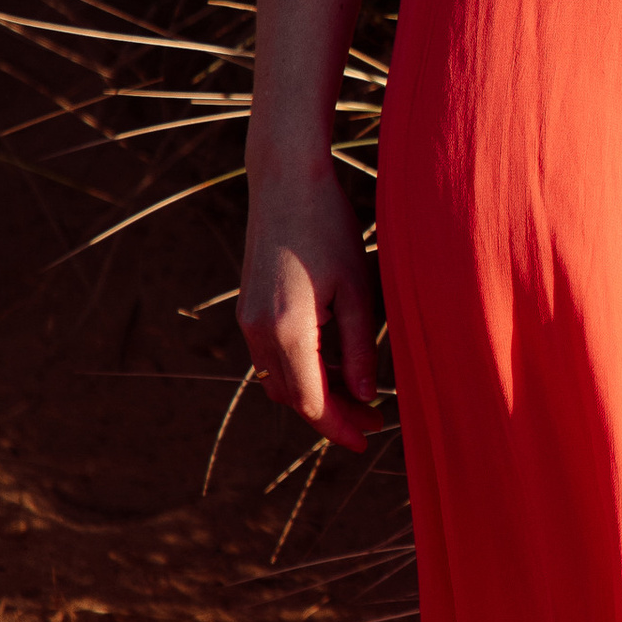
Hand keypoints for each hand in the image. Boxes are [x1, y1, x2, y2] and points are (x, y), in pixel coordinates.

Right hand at [238, 163, 377, 449]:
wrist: (285, 182)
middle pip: (292, 397)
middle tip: (375, 419)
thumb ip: (359, 349)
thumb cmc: (330, 228)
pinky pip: (271, 357)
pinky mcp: (248, 307)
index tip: (368, 440)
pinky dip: (301, 371)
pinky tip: (334, 364)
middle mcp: (257, 330)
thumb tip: (364, 396)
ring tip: (359, 395)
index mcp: (286, 329)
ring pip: (279, 380)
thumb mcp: (358, 290)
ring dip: (314, 394)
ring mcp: (247, 319)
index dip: (339, 427)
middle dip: (331, 415)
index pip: (311, 402)